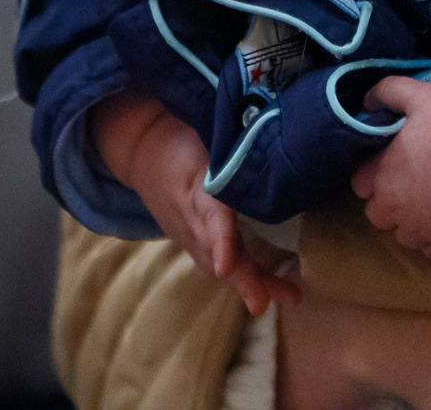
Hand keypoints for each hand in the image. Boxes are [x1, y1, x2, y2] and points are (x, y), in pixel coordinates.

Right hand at [93, 90, 298, 315]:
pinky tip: (273, 289)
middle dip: (241, 277)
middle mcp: (189, 214)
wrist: (142, 149)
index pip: (208, 214)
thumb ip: (231, 139)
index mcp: (193, 184)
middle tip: (263, 303)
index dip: (219, 241)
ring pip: (217, 263)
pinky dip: (244, 277)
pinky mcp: (191, 238)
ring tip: (288, 297)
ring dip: (250, 283)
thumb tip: (274, 129)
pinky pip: (217, 262)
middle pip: (215, 251)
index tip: (226, 267)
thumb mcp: (201, 128)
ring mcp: (187, 230)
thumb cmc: (181, 133)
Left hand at [351, 77, 430, 256]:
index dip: (372, 174)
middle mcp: (396, 207)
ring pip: (403, 237)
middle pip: (377, 216)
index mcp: (382, 174)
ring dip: (411, 223)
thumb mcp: (418, 94)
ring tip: (430, 203)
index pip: (359, 185)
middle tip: (410, 184)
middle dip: (388, 202)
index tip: (389, 163)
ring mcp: (422, 228)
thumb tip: (367, 100)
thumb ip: (388, 91)